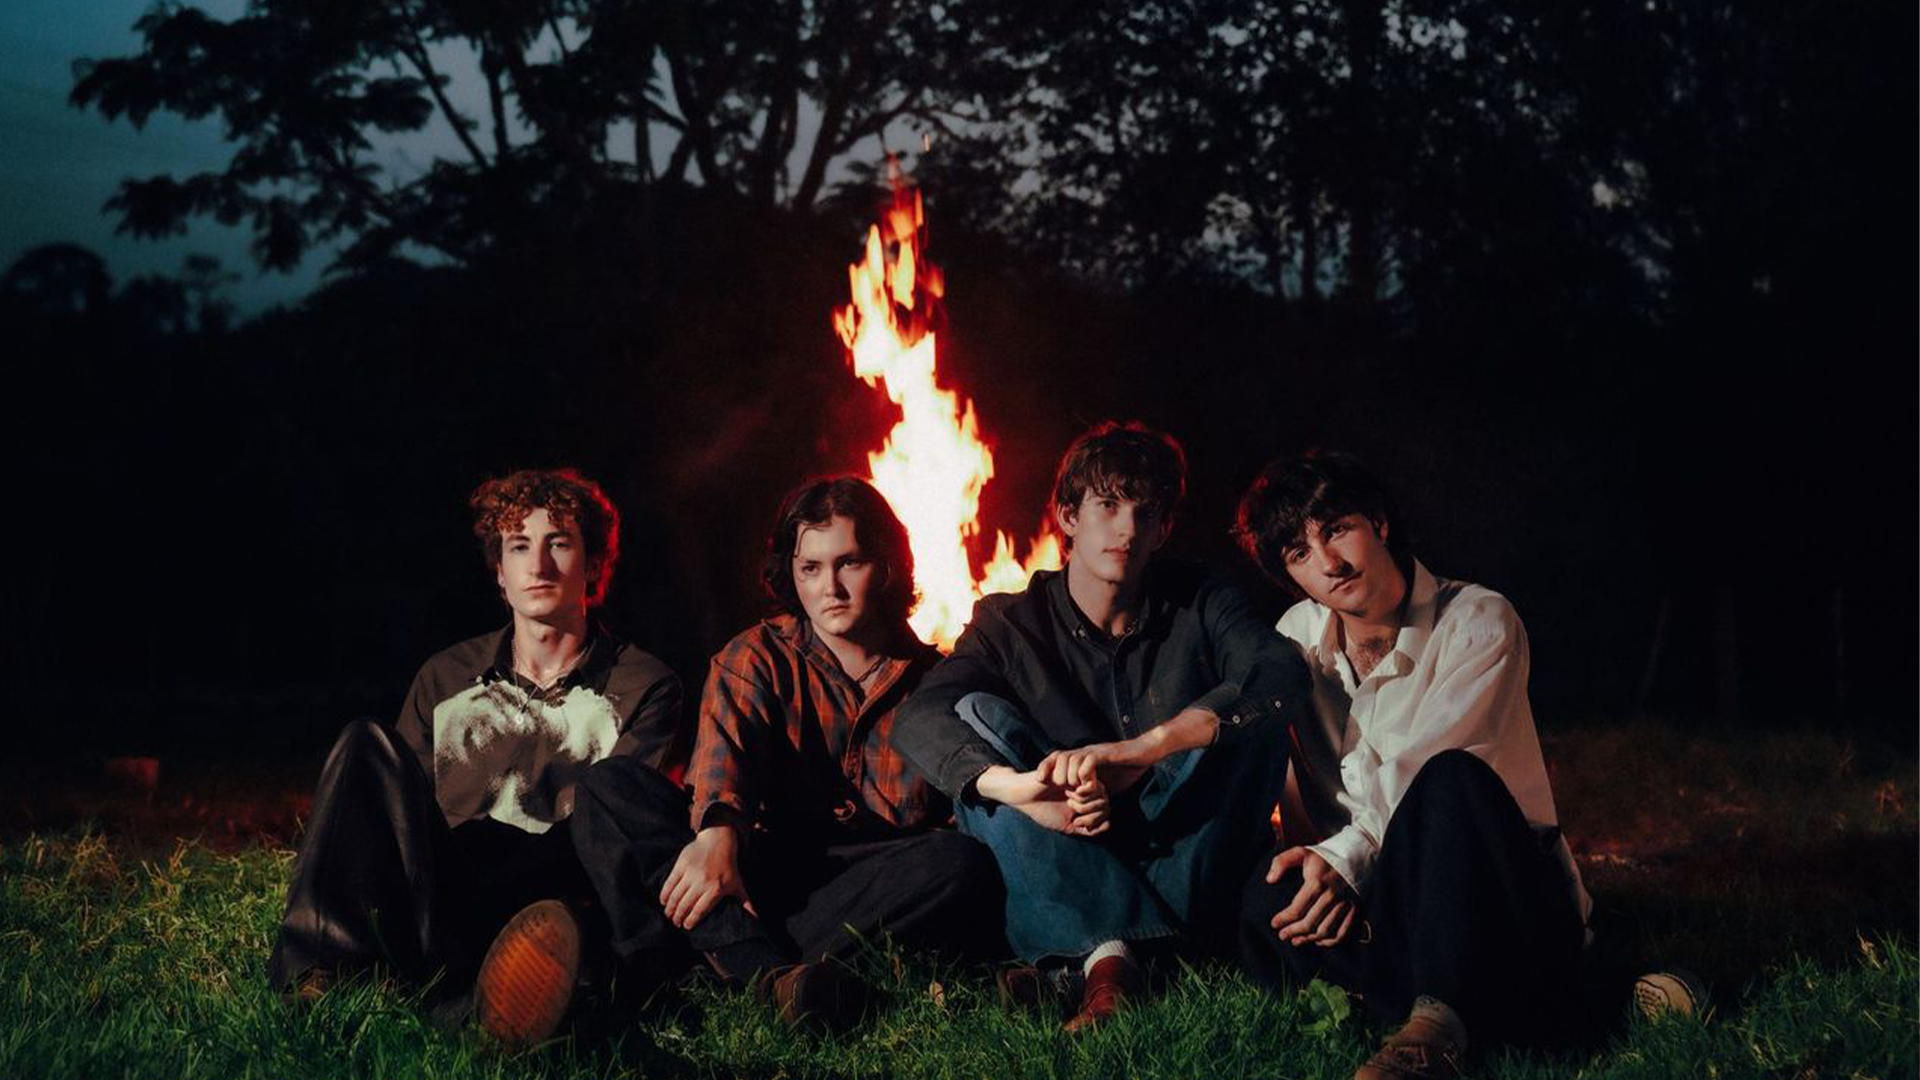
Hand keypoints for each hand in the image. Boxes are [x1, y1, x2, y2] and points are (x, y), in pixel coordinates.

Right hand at [660, 824, 754, 930]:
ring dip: (669, 909)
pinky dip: (664, 894)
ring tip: (669, 914)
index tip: (686, 927)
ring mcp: (690, 873)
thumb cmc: (729, 866)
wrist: (718, 841)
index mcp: (716, 890)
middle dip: (678, 917)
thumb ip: (746, 903)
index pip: (699, 911)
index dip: (690, 921)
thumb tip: (756, 919)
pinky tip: (663, 901)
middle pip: (685, 906)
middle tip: (676, 922)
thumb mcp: (738, 884)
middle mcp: (702, 882)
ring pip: (675, 896)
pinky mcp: (681, 865)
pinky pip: (670, 883)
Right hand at [974, 766, 1106, 836]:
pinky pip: (1087, 778)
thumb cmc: (1043, 810)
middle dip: (1088, 808)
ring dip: (1082, 798)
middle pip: (1105, 799)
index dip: (1095, 818)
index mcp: (1086, 799)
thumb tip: (1108, 825)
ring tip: (1067, 796)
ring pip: (1099, 789)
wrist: (1023, 797)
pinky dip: (1078, 788)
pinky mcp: (1074, 768)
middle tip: (1070, 806)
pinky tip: (1065, 788)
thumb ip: (1087, 829)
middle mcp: (1086, 786)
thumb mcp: (1068, 826)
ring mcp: (1081, 776)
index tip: (1077, 820)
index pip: (1106, 808)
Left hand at [1037, 741, 1149, 795]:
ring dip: (1070, 776)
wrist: (1145, 754)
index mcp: (1081, 758)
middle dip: (1055, 773)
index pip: (1056, 757)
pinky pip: (1088, 762)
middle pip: (1058, 756)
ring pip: (1070, 759)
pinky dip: (1085, 775)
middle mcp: (1084, 753)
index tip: (1037, 780)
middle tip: (1061, 788)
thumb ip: (1090, 788)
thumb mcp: (1102, 781)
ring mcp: (1094, 753)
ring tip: (1076, 789)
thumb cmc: (1125, 769)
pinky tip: (1090, 784)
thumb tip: (1078, 802)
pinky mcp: (1105, 755)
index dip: (1045, 766)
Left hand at [1267, 846, 1357, 946]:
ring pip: (1325, 931)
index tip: (1274, 924)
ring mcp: (1346, 904)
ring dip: (1309, 939)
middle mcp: (1332, 895)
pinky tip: (1318, 941)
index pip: (1297, 909)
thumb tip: (1269, 879)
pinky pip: (1343, 933)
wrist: (1356, 854)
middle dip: (1293, 932)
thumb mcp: (1301, 852)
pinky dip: (1330, 942)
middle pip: (1310, 923)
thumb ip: (1282, 862)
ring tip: (1296, 941)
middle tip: (1283, 936)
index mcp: (1317, 882)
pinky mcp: (1356, 909)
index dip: (1284, 919)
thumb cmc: (1324, 857)